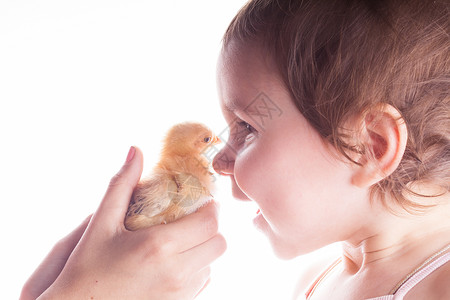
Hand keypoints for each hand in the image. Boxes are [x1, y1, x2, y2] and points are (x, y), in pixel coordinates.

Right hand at [24, 147, 226, 299]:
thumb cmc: (86, 268)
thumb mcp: (100, 223)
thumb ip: (121, 185)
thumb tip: (135, 150)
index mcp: (159, 246)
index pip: (209, 221)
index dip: (211, 208)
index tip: (201, 201)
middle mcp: (176, 271)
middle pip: (219, 243)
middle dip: (210, 228)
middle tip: (192, 219)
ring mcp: (179, 293)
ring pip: (212, 263)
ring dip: (203, 249)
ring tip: (180, 241)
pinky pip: (202, 282)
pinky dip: (196, 269)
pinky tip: (173, 263)